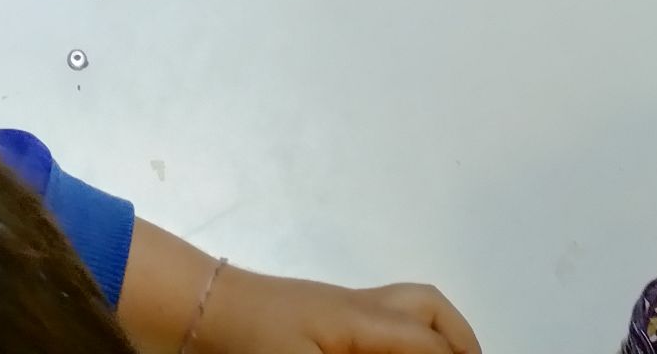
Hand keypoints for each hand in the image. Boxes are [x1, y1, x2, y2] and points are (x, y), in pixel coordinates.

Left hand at [200, 269, 480, 353]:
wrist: (197, 310)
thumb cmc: (249, 340)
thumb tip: (418, 353)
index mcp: (362, 320)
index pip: (428, 343)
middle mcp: (359, 308)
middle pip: (427, 308)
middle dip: (459, 339)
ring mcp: (339, 309)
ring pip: (406, 307)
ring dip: (434, 334)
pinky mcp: (321, 318)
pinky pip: (380, 316)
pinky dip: (404, 334)